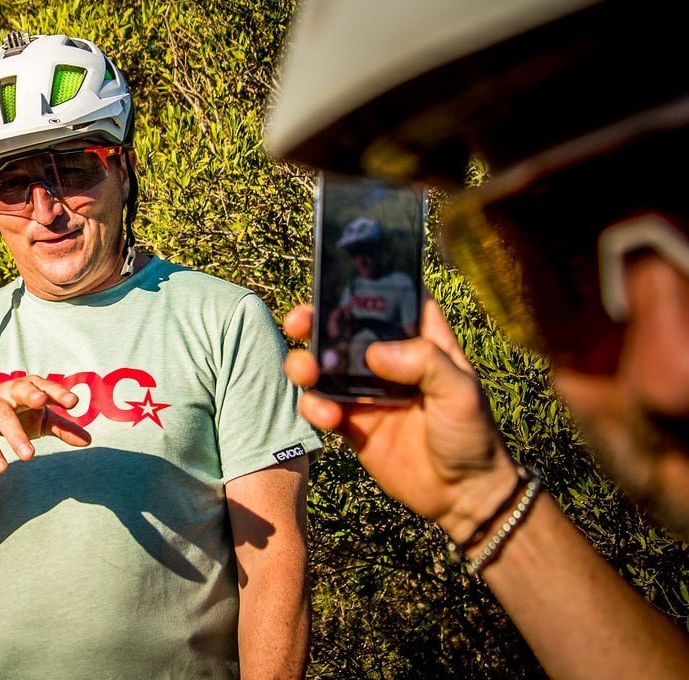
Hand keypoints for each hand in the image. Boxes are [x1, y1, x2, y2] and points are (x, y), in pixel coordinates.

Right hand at [0, 375, 90, 473]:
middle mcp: (11, 390)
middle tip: (42, 403)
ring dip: (15, 435)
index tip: (73, 403)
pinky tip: (2, 468)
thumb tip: (89, 441)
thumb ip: (63, 428)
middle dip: (32, 394)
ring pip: (3, 416)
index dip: (59, 393)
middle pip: (23, 390)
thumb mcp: (41, 420)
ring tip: (29, 456)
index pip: (47, 387)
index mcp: (31, 387)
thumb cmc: (17, 413)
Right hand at [283, 298, 519, 541]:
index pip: (397, 300)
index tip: (343, 275)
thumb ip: (425, 363)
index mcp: (423, 343)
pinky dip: (314, 406)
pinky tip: (326, 417)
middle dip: (318, 320)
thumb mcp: (462, 393)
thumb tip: (374, 352)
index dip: (372, 283)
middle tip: (299, 322)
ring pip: (325, 365)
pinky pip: (321, 406)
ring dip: (306, 363)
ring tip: (304, 372)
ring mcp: (368, 391)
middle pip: (347, 327)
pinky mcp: (352, 423)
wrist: (462, 497)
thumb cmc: (473, 436)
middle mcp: (391, 361)